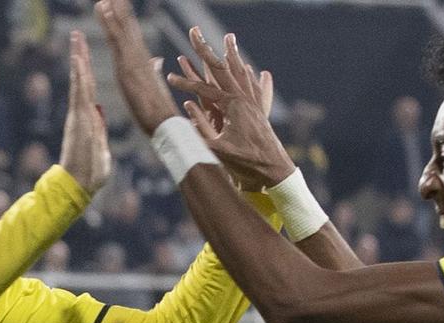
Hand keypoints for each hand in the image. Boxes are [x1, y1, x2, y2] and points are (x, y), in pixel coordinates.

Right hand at [59, 30, 111, 194]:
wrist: (80, 186)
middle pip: (83, 80)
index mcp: (89, 119)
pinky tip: (78, 60)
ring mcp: (79, 115)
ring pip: (79, 81)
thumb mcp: (102, 149)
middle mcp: (82, 113)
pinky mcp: (78, 119)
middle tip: (77, 36)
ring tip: (76, 38)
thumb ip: (100, 131)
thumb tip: (99, 114)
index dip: (88, 71)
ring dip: (78, 59)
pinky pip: (79, 93)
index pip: (89, 90)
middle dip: (80, 57)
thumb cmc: (90, 173)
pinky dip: (79, 76)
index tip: (85, 54)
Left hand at [94, 0, 178, 133]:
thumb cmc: (159, 110)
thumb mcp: (154, 85)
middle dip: (120, 9)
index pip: (132, 34)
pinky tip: (103, 9)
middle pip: (127, 26)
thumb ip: (153, 69)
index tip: (118, 3)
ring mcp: (133, 59)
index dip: (125, 18)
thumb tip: (156, 60)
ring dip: (113, 11)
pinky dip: (110, 23)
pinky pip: (116, 40)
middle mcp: (138, 56)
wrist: (164, 122)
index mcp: (142, 60)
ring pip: (121, 29)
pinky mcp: (127, 66)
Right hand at [166, 31, 294, 189]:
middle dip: (206, 51)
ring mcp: (253, 102)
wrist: (273, 169)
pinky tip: (247, 68)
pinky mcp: (260, 109)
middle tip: (194, 33)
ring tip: (228, 38)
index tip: (169, 78)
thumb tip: (187, 105)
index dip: (185, 83)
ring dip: (232, 54)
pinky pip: (253, 85)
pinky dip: (247, 73)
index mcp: (232, 106)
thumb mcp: (217, 148)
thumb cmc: (244, 162)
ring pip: (241, 71)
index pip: (203, 89)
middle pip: (222, 69)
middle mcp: (244, 99)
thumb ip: (200, 127)